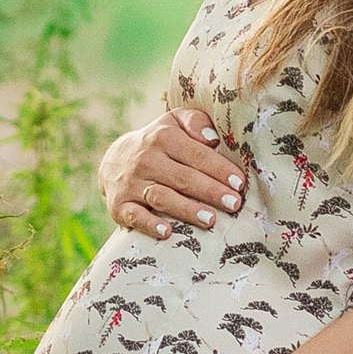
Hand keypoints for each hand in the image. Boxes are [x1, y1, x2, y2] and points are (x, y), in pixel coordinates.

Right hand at [103, 106, 248, 241]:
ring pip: (161, 197)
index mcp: (163, 137)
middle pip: (183, 177)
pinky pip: (135, 216)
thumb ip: (195, 121)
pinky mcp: (119, 206)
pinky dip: (150, 224)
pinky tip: (167, 232)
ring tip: (211, 220)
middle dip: (210, 191)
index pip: (196, 155)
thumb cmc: (158, 143)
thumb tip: (213, 138)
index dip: (219, 169)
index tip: (239, 183)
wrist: (113, 161)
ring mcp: (131, 184)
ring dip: (186, 209)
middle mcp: (146, 160)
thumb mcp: (174, 123)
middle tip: (234, 203)